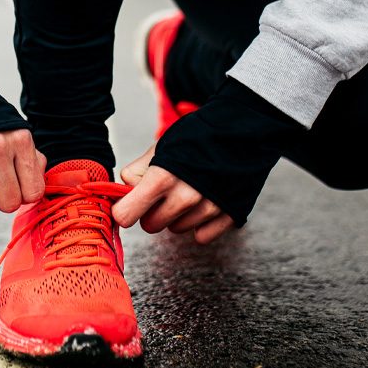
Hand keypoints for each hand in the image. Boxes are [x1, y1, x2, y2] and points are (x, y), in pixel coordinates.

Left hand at [115, 142, 235, 243]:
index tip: (128, 204)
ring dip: (178, 216)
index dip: (124, 209)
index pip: (126, 214)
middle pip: (151, 225)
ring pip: (176, 230)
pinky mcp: (229, 216)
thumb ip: (137, 172)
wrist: (243, 130)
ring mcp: (209, 208)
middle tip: (164, 192)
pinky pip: (202, 237)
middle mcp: (186, 197)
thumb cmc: (196, 136)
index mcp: (162, 177)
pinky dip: (201, 224)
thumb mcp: (160, 147)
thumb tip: (124, 194)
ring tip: (189, 190)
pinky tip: (205, 203)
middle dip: (152, 211)